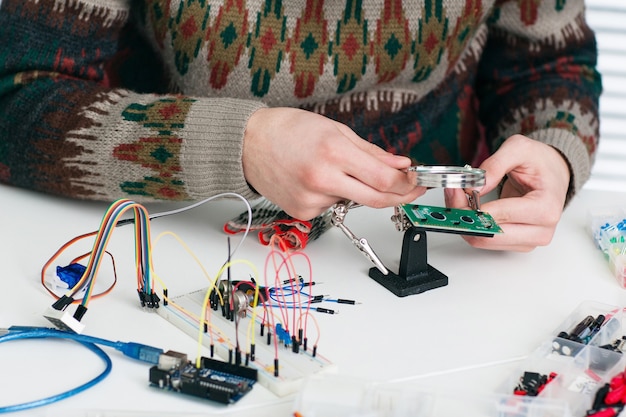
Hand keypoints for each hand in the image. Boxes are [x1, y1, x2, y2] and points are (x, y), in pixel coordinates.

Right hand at [243, 107, 425, 219]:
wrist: (249, 144)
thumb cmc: (288, 130)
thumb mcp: (336, 130)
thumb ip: (372, 152)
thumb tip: (400, 165)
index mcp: (333, 152)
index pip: (384, 179)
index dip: (407, 184)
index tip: (416, 182)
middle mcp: (322, 178)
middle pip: (376, 200)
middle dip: (398, 196)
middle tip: (408, 190)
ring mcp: (311, 199)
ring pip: (352, 201)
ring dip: (355, 189)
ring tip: (331, 168)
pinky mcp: (303, 212)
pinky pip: (332, 206)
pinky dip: (333, 195)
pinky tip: (315, 180)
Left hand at [444, 134, 570, 250]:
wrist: (553, 174)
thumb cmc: (541, 163)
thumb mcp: (519, 149)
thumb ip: (495, 165)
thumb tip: (474, 187)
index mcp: (546, 208)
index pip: (500, 215)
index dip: (472, 204)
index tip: (456, 190)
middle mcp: (540, 230)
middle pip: (489, 235)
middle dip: (464, 215)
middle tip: (453, 194)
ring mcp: (529, 241)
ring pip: (483, 241)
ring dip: (466, 222)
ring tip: (461, 199)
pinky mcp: (517, 244)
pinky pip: (486, 241)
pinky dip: (473, 227)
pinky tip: (470, 209)